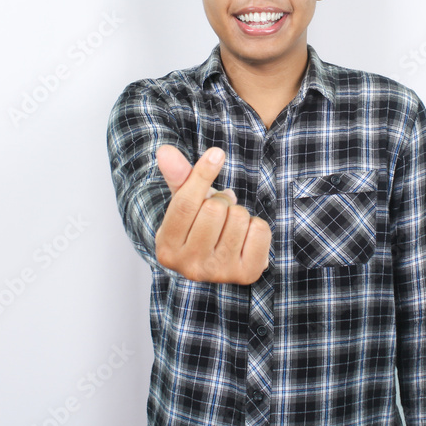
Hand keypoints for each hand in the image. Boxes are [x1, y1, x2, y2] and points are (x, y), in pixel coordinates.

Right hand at [154, 145, 271, 283]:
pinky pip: (259, 230)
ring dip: (238, 213)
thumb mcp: (184, 202)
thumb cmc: (198, 224)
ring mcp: (219, 273)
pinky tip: (244, 237)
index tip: (217, 153)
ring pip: (239, 217)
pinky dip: (256, 225)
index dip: (202, 174)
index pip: (186, 204)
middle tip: (217, 212)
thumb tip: (165, 151)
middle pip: (215, 209)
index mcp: (167, 247)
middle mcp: (190, 266)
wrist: (219, 260)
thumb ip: (178, 176)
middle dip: (221, 201)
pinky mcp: (246, 274)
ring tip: (229, 225)